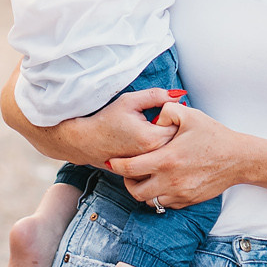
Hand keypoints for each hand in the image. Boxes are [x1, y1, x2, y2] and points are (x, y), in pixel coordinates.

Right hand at [54, 87, 177, 168]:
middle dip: (172, 129)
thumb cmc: (106, 120)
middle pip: (177, 141)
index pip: (180, 125)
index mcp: (152, 138)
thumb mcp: (130, 101)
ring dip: (166, 142)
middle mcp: (153, 156)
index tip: (162, 112)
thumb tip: (179, 95)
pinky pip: (159, 161)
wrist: (86, 142)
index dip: (174, 116)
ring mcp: (148, 166)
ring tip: (150, 132)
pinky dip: (157, 153)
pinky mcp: (142, 172)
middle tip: (157, 121)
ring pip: (169, 152)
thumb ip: (156, 96)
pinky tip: (145, 145)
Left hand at [110, 102, 245, 209]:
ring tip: (145, 177)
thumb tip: (154, 116)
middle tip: (129, 171)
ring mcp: (179, 193)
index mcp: (166, 160)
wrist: (238, 159)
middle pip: (135, 191)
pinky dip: (159, 195)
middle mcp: (170, 181)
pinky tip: (163, 182)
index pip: (130, 168)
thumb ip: (167, 110)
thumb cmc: (214, 136)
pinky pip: (166, 203)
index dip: (117, 165)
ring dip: (143, 190)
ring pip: (150, 201)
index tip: (113, 160)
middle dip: (127, 182)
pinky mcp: (188, 200)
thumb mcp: (191, 115)